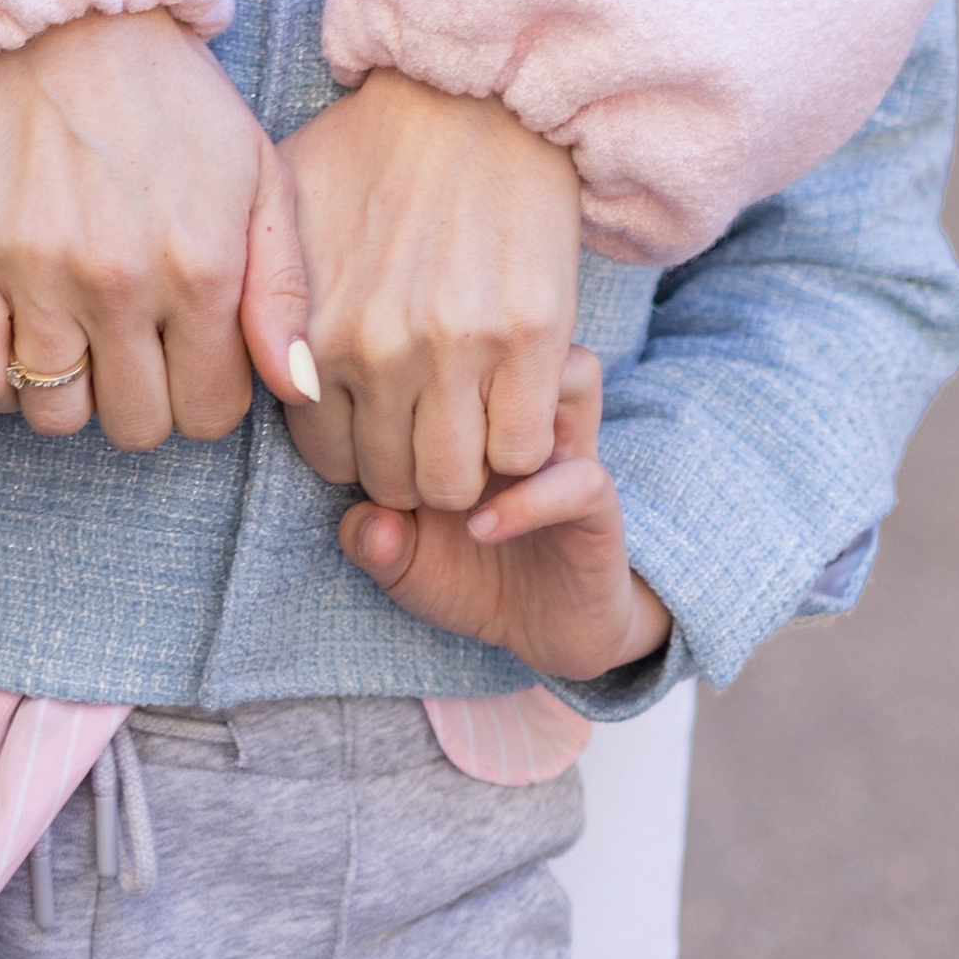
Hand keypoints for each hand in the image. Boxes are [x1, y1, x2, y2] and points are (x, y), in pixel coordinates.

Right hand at [0, 10, 311, 450]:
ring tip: (78, 332)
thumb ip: (286, 291)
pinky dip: (0, 374)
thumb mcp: (258, 176)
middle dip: (143, 395)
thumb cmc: (175, 101)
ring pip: (56, 414)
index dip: (205, 391)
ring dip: (70, 389)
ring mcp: (38, 268)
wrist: (68, 19)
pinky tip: (23, 329)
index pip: (212, 412)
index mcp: (203, 263)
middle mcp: (120, 277)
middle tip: (133, 341)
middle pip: (136, 425)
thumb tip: (298, 390)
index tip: (189, 351)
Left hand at [278, 69, 582, 509]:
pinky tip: (513, 401)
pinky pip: (524, 451)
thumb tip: (263, 375)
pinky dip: (520, 445)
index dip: (356, 444)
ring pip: (456, 483)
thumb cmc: (372, 147)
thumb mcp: (283, 211)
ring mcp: (458, 347)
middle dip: (409, 464)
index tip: (378, 418)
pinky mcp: (531, 336)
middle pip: (392, 482)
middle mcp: (379, 350)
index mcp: (315, 328)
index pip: (326, 457)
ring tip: (470, 419)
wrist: (472, 92)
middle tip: (429, 424)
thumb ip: (262, 303)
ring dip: (466, 466)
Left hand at [338, 348, 671, 682]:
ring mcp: (565, 447)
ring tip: (455, 482)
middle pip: (509, 333)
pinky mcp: (596, 501)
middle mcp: (525, 407)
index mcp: (474, 400)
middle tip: (408, 447)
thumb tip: (362, 520)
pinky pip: (578, 477)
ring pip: (569, 373)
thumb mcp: (398, 558)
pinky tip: (482, 529)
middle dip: (453, 385)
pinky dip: (527, 502)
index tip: (364, 427)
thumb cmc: (464, 572)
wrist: (543, 625)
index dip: (406, 366)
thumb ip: (369, 538)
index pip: (448, 335)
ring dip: (506, 427)